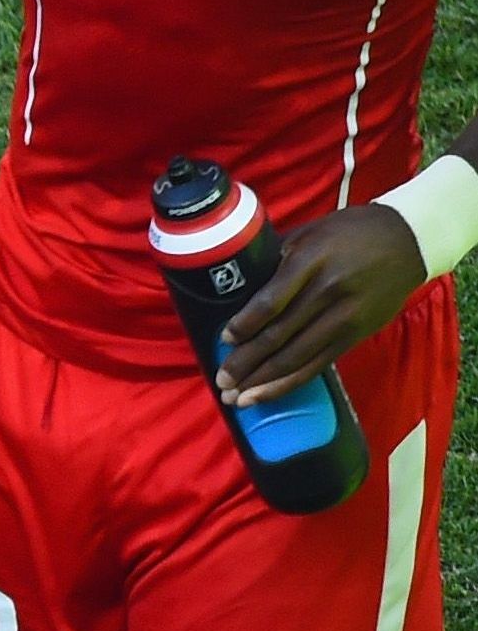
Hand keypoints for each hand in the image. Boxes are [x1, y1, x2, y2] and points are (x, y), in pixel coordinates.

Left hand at [217, 201, 421, 401]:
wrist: (408, 241)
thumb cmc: (349, 232)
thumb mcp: (309, 233)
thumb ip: (276, 258)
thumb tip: (236, 283)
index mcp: (311, 262)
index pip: (271, 301)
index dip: (245, 325)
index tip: (224, 340)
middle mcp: (328, 292)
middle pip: (279, 335)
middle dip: (246, 363)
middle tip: (220, 381)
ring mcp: (345, 317)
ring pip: (297, 357)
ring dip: (263, 381)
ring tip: (236, 398)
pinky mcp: (356, 335)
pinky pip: (319, 364)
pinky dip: (290, 382)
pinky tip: (267, 394)